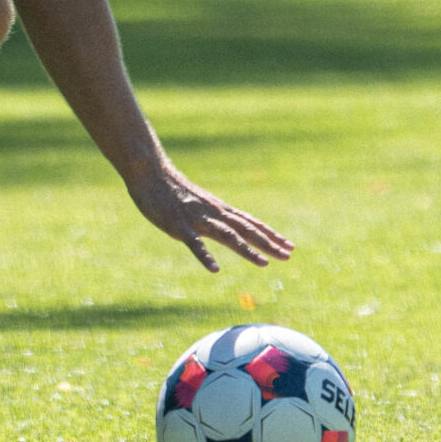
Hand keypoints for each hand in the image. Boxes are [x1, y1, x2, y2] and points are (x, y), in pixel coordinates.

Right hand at [125, 163, 293, 271]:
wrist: (151, 173)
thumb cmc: (174, 190)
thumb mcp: (200, 203)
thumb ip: (214, 216)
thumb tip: (227, 226)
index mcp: (220, 209)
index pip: (251, 223)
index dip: (271, 235)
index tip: (289, 246)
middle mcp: (215, 213)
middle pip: (246, 230)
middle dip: (268, 244)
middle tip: (288, 255)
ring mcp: (198, 220)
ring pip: (228, 236)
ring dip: (247, 250)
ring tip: (264, 263)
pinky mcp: (179, 226)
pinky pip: (194, 244)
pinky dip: (205, 256)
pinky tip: (215, 269)